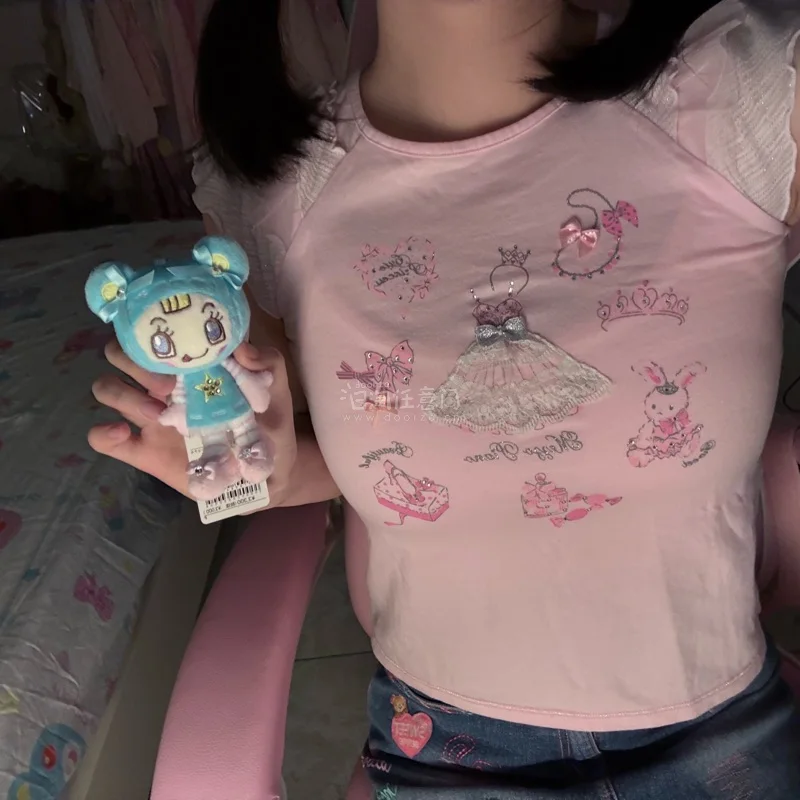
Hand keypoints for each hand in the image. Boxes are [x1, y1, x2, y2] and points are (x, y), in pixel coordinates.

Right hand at [89, 340, 297, 503]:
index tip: (179, 349)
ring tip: (159, 414)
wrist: (267, 470)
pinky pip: (102, 439)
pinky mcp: (144, 451)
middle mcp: (162, 385)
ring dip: (123, 394)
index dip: (154, 334)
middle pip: (119, 354)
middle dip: (133, 362)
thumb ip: (266, 362)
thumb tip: (241, 348)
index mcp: (188, 364)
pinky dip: (102, 433)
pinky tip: (122, 432)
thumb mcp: (274, 388)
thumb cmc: (268, 421)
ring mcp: (150, 417)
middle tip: (167, 384)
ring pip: (107, 388)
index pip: (153, 334)